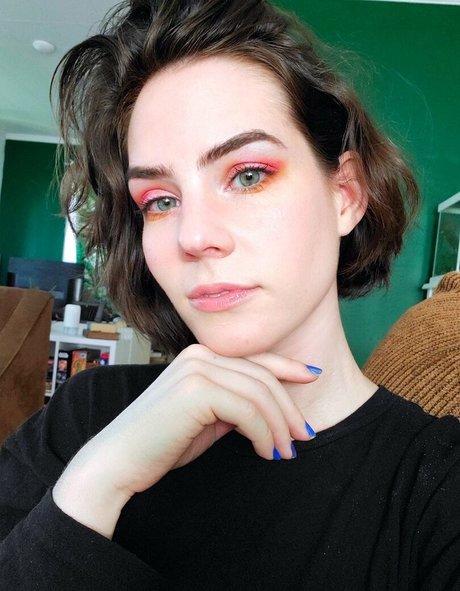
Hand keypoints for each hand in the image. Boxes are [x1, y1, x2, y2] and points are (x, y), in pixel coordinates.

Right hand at [53, 344, 318, 536]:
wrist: (119, 461)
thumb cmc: (162, 442)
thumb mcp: (208, 417)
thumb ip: (234, 404)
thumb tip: (271, 408)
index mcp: (201, 356)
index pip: (254, 358)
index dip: (287, 366)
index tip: (312, 376)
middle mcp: (200, 355)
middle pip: (263, 376)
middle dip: (289, 408)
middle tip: (304, 436)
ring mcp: (197, 369)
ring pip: (259, 394)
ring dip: (279, 426)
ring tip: (285, 451)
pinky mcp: (197, 390)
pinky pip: (248, 411)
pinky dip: (264, 434)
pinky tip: (266, 452)